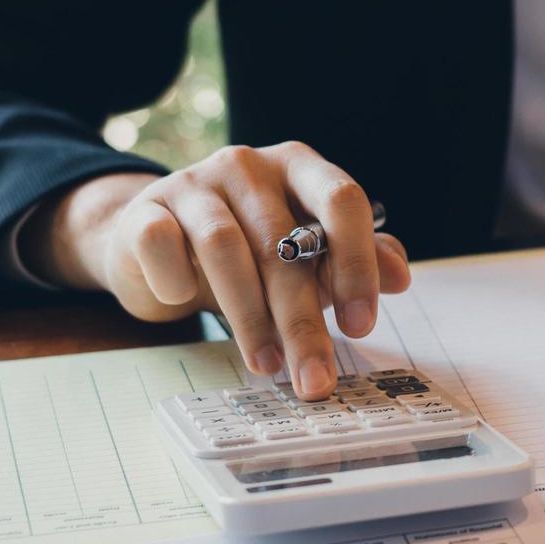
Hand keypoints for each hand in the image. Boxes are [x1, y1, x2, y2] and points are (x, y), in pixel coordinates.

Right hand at [22, 142, 410, 399]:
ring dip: (248, 317)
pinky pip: (162, 244)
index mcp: (299, 167)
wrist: (156, 241)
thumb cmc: (249, 250)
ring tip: (266, 366)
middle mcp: (248, 165)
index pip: (342, 200)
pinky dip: (177, 281)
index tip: (363, 326)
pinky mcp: (145, 210)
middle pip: (284, 242)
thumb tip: (399, 278)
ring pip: (226, 248)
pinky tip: (185, 306)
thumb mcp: (308, 255)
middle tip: (314, 378)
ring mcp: (193, 183)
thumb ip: (355, 262)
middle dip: (303, 320)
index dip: (357, 263)